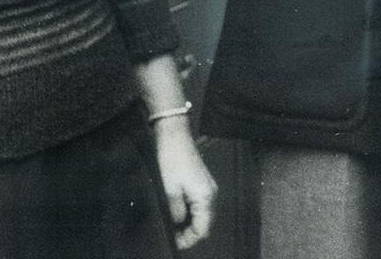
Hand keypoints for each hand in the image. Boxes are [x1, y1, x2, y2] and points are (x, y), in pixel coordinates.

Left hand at [153, 119, 217, 248]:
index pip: (203, 229)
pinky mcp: (201, 183)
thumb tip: (176, 225)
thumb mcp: (169, 190)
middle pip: (205, 223)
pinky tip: (176, 212)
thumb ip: (175, 212)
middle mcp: (211, 194)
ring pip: (202, 215)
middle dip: (189, 233)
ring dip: (189, 223)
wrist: (174, 136)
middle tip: (171, 236)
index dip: (188, 240)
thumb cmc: (172, 160)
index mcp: (205, 197)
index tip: (174, 243)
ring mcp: (207, 188)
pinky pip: (199, 205)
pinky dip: (190, 213)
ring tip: (171, 226)